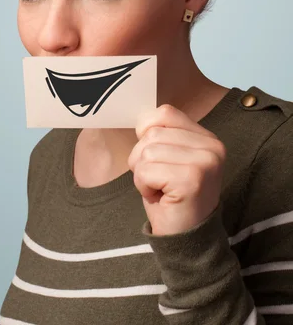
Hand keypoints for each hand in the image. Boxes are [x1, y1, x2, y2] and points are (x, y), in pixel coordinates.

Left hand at [127, 104, 225, 235]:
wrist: (186, 241)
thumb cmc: (171, 197)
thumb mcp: (169, 157)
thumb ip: (162, 134)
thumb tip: (141, 119)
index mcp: (207, 138)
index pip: (164, 113)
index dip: (147, 134)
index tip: (158, 159)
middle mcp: (212, 146)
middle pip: (152, 133)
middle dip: (142, 159)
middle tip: (159, 181)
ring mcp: (204, 162)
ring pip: (146, 151)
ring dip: (142, 174)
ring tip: (160, 189)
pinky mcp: (191, 179)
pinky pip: (146, 170)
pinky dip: (143, 186)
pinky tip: (160, 197)